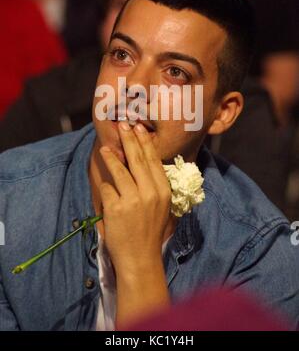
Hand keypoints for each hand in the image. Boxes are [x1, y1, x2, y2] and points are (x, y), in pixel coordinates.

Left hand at [99, 120, 171, 273]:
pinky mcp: (116, 208)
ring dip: (112, 156)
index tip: (138, 128)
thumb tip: (141, 161)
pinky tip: (104, 181)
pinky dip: (106, 185)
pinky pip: (108, 188)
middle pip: (137, 159)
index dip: (145, 142)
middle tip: (122, 125)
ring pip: (120, 170)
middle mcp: (150, 193)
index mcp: (163, 191)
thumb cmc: (150, 231)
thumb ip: (153, 185)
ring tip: (105, 147)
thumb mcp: (161, 206)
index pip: (153, 160)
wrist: (140, 258)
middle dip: (129, 139)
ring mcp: (133, 200)